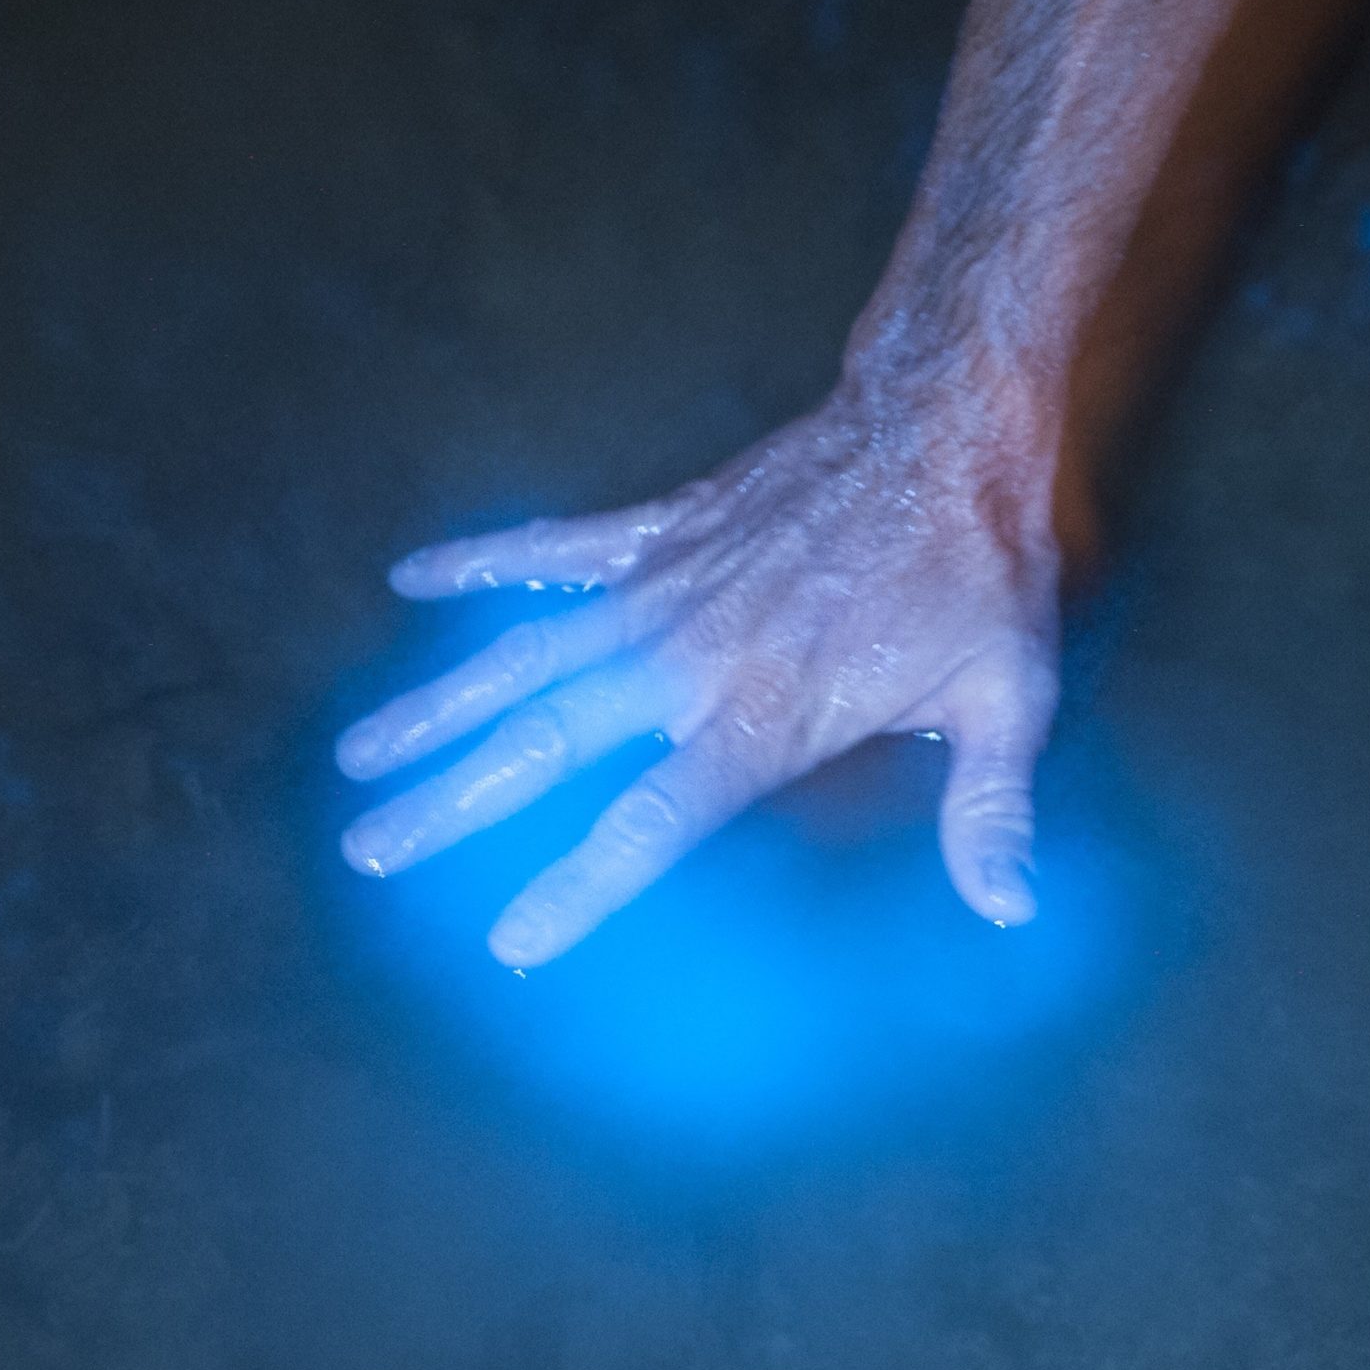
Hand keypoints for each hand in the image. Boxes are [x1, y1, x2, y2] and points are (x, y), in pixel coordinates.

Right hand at [335, 368, 1062, 967]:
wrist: (944, 427)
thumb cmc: (976, 570)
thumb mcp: (1006, 697)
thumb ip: (991, 809)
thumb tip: (1012, 910)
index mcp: (761, 718)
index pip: (650, 822)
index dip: (577, 886)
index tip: (508, 942)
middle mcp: (689, 658)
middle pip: (544, 743)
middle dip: (451, 804)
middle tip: (369, 849)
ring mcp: (664, 588)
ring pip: (524, 656)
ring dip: (436, 707)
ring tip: (357, 758)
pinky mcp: (662, 527)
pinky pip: (553, 550)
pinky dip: (483, 563)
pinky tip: (413, 579)